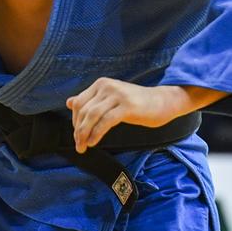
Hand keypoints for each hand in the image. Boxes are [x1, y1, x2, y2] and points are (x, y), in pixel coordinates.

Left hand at [66, 79, 187, 153]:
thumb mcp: (111, 99)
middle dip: (78, 130)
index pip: (79, 103)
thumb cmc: (137, 103)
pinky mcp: (127, 106)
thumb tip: (69, 102)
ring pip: (92, 116)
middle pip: (84, 110)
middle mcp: (107, 86)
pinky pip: (106, 122)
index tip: (77, 135)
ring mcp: (117, 95)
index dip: (75, 121)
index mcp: (101, 84)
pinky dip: (96, 133)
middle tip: (79, 145)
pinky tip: (94, 142)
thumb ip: (91, 100)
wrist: (163, 101)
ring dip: (84, 134)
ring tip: (83, 147)